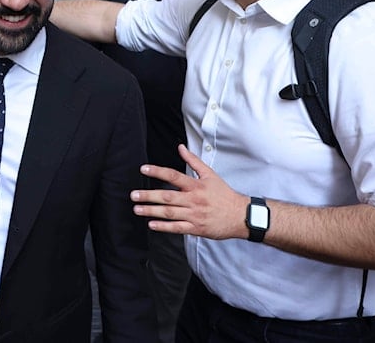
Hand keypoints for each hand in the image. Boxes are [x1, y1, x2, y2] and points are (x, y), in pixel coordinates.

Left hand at [130, 144, 249, 239]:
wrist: (241, 216)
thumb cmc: (224, 194)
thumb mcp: (210, 175)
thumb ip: (193, 161)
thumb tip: (180, 147)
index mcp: (196, 185)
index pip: (174, 176)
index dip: (158, 171)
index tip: (143, 169)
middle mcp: (194, 200)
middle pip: (168, 197)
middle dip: (148, 196)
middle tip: (133, 195)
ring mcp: (194, 215)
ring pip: (170, 213)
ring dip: (152, 211)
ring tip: (137, 209)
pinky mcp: (196, 228)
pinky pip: (177, 228)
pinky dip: (164, 227)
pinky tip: (151, 225)